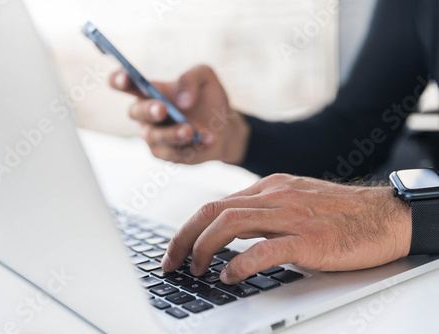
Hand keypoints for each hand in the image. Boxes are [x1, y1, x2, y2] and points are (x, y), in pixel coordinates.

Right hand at [109, 65, 249, 163]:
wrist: (225, 127)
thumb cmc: (207, 99)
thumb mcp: (204, 77)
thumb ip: (191, 78)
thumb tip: (182, 101)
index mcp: (148, 91)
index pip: (124, 84)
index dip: (119, 80)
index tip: (125, 78)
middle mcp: (146, 114)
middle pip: (135, 112)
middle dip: (148, 110)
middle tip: (162, 109)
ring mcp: (154, 136)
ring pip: (154, 137)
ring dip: (172, 133)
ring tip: (189, 130)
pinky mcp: (166, 154)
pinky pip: (174, 154)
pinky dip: (193, 146)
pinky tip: (209, 139)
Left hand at [161, 174, 411, 284]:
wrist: (383, 216)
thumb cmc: (339, 213)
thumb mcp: (293, 202)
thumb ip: (262, 212)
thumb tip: (229, 232)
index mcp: (268, 187)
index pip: (215, 204)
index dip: (189, 228)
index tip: (177, 249)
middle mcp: (274, 196)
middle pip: (213, 211)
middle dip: (184, 237)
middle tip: (173, 262)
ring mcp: (290, 215)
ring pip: (230, 223)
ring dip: (204, 248)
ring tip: (196, 270)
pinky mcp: (308, 239)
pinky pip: (265, 249)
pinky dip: (240, 263)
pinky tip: (230, 276)